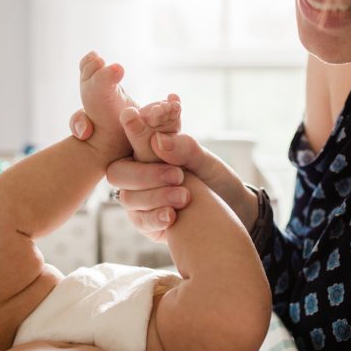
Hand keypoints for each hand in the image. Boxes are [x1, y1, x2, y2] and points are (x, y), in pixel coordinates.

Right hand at [69, 109, 258, 241]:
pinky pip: (140, 221)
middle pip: (118, 172)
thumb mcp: (205, 161)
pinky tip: (173, 216)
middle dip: (145, 174)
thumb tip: (157, 140)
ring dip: (155, 197)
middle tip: (178, 175)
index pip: (128, 139)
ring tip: (185, 197)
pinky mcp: (146, 222)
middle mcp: (137, 173)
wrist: (231, 210)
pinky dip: (155, 218)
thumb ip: (184, 149)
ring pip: (128, 198)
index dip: (133, 132)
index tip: (145, 127)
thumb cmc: (213, 179)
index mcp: (147, 151)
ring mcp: (139, 199)